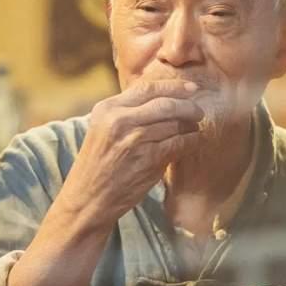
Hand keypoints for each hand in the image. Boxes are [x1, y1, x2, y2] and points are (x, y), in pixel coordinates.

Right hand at [60, 79, 204, 226]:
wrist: (87, 198)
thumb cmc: (98, 164)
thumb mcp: (103, 128)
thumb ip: (127, 111)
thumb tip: (164, 97)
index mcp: (107, 108)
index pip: (147, 88)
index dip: (174, 87)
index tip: (192, 88)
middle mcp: (119, 120)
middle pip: (165, 104)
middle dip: (188, 106)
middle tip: (199, 111)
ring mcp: (134, 140)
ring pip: (175, 124)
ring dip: (191, 126)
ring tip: (195, 128)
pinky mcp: (147, 160)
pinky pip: (178, 144)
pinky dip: (191, 141)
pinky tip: (193, 142)